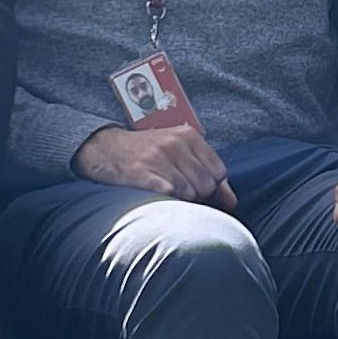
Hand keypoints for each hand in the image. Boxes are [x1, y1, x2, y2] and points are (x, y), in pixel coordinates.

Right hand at [77, 117, 236, 207]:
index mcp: (188, 136)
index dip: (211, 186)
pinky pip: (169, 196)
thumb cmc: (147, 152)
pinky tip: (159, 198)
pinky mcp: (141, 174)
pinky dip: (168, 202)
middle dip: (198, 196)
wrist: (104, 148)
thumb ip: (208, 173)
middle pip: (206, 185)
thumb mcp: (179, 152)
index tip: (197, 188)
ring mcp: (157, 158)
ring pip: (189, 194)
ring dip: (182, 202)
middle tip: (180, 193)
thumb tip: (232, 202)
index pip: (219, 172)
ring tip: (167, 195)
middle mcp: (174, 144)